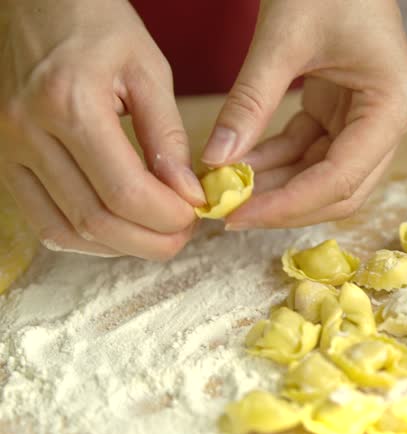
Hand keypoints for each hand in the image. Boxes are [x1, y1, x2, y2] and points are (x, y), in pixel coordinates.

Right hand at [0, 0, 203, 259]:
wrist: (38, 4)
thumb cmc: (99, 27)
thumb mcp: (150, 72)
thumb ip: (169, 137)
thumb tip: (189, 195)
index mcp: (70, 103)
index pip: (124, 191)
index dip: (167, 217)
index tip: (197, 214)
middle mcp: (29, 130)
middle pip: (94, 219)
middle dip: (149, 240)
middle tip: (184, 234)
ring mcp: (8, 148)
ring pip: (65, 229)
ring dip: (118, 246)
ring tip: (156, 234)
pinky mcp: (4, 158)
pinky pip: (41, 219)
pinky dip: (83, 236)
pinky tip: (118, 230)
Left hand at [200, 0, 406, 228]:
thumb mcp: (282, 38)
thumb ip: (249, 101)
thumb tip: (215, 160)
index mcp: (392, 103)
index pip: (343, 175)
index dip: (291, 204)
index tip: (239, 214)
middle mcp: (389, 120)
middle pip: (342, 188)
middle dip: (286, 204)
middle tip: (230, 213)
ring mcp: (369, 119)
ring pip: (324, 176)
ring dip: (277, 186)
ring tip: (226, 188)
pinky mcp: (344, 112)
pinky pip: (310, 151)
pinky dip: (276, 160)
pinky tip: (238, 164)